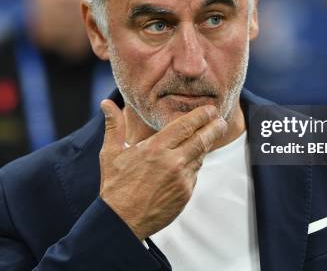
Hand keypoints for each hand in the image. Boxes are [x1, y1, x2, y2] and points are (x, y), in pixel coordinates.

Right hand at [98, 99, 226, 239]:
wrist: (122, 221)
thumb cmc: (115, 186)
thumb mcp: (111, 153)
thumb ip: (114, 126)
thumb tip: (106, 103)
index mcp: (155, 148)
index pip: (185, 126)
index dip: (201, 115)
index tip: (210, 110)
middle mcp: (172, 161)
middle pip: (201, 139)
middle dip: (214, 127)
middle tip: (220, 120)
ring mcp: (181, 178)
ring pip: (200, 156)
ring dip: (206, 144)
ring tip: (210, 135)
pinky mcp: (186, 193)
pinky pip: (195, 173)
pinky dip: (195, 164)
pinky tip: (193, 158)